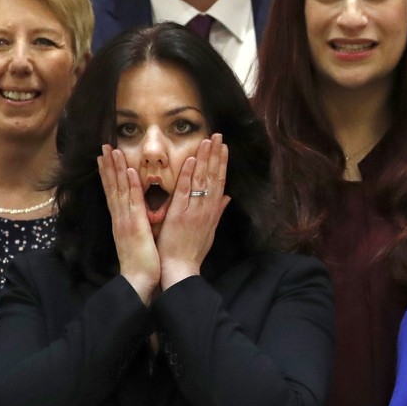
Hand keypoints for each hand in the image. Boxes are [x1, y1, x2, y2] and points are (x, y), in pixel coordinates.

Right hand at [98, 145, 159, 302]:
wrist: (138, 281)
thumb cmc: (142, 263)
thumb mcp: (139, 239)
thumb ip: (140, 224)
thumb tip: (142, 214)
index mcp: (122, 220)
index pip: (114, 192)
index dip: (109, 174)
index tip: (105, 158)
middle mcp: (120, 217)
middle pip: (111, 186)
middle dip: (107, 166)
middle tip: (103, 146)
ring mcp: (125, 220)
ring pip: (119, 189)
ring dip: (115, 169)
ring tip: (111, 151)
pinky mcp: (134, 226)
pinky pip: (132, 202)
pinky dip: (130, 186)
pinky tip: (129, 171)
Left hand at [155, 134, 229, 290]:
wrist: (181, 270)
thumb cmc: (192, 253)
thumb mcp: (209, 232)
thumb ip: (217, 212)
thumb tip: (227, 197)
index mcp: (211, 212)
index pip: (219, 182)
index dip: (222, 164)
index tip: (224, 147)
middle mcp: (205, 209)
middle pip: (213, 177)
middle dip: (216, 155)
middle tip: (218, 135)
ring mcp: (193, 211)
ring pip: (201, 181)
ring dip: (205, 159)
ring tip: (208, 140)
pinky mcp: (179, 215)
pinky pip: (184, 191)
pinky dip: (187, 175)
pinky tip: (191, 159)